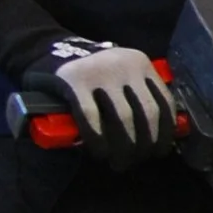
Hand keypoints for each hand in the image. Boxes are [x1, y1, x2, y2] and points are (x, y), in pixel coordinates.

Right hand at [20, 35, 178, 166]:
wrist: (47, 50)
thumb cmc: (92, 74)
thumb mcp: (121, 76)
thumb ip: (138, 95)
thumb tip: (161, 135)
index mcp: (140, 63)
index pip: (163, 102)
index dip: (165, 133)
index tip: (159, 152)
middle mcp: (124, 64)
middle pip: (146, 114)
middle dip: (144, 145)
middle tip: (135, 161)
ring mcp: (99, 71)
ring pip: (123, 118)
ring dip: (124, 147)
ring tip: (119, 162)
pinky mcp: (73, 81)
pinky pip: (92, 117)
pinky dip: (98, 139)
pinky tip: (99, 152)